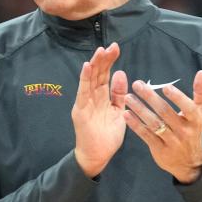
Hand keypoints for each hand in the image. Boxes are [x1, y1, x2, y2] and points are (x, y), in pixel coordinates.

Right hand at [72, 42, 127, 177]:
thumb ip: (119, 94)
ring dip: (94, 65)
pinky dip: (84, 79)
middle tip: (111, 46)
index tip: (116, 48)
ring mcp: (85, 102)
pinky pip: (83, 92)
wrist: (98, 155)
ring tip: (100, 51)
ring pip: (90, 80)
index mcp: (102, 96)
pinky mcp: (80, 110)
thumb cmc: (108, 136)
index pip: (105, 74)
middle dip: (104, 59)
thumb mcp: (118, 111)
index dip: (110, 61)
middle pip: (97, 74)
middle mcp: (92, 96)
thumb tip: (120, 73)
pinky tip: (87, 67)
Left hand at [124, 70, 201, 183]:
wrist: (189, 162)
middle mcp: (184, 131)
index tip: (165, 86)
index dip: (178, 97)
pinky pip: (146, 135)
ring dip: (140, 109)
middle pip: (165, 113)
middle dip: (150, 97)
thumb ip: (201, 92)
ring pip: (154, 124)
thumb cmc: (193, 129)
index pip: (188, 108)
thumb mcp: (201, 112)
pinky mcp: (159, 150)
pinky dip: (136, 125)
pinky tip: (126, 114)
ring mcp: (171, 141)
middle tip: (138, 84)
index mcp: (195, 119)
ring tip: (128, 97)